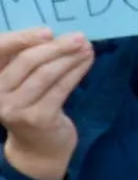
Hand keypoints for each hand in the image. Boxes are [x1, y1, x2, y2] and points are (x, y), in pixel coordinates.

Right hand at [0, 28, 93, 179]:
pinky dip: (76, 71)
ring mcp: (16, 108)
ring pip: (46, 74)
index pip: (0, 50)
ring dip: (70, 57)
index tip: (48, 30)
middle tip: (78, 37)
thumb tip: (53, 33)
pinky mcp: (38, 118)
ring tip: (86, 47)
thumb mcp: (20, 82)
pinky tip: (87, 61)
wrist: (37, 148)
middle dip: (56, 46)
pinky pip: (61, 88)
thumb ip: (25, 60)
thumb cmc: (30, 105)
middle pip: (27, 61)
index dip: (22, 38)